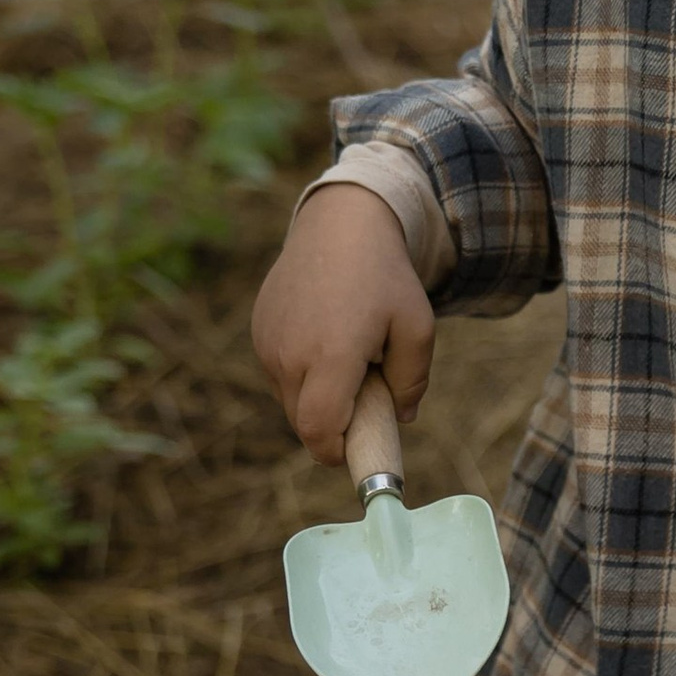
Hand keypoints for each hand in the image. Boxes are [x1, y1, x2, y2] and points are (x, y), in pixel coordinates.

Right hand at [252, 184, 434, 465]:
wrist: (339, 224)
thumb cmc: (385, 276)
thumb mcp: (418, 327)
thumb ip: (413, 381)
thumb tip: (401, 418)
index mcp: (331, 355)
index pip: (319, 431)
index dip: (337, 451)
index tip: (355, 448)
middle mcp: (290, 353)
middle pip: (304, 422)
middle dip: (333, 425)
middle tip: (364, 396)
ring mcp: (268, 342)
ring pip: (290, 398)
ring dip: (317, 396)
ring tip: (347, 357)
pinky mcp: (258, 331)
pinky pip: (278, 372)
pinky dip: (302, 372)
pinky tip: (326, 338)